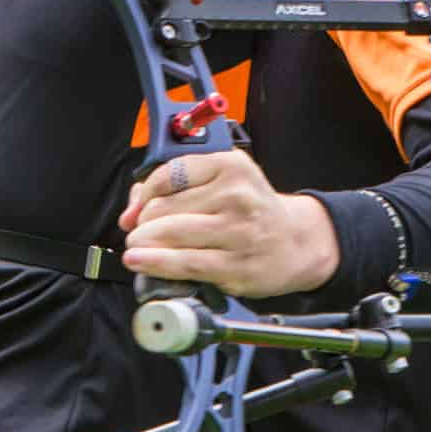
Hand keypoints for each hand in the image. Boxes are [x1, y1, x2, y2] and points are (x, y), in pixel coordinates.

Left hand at [118, 151, 338, 297]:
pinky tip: (140, 261)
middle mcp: (237, 196)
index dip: (144, 194)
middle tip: (138, 232)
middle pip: (165, 208)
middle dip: (142, 223)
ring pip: (171, 236)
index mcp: (231, 166)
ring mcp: (238, 232)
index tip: (136, 209)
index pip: (169, 174)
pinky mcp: (236, 265)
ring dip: (142, 243)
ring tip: (134, 248)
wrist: (296, 241)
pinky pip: (185, 264)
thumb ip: (178, 184)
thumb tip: (133, 207)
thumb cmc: (252, 210)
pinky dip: (155, 263)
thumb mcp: (224, 181)